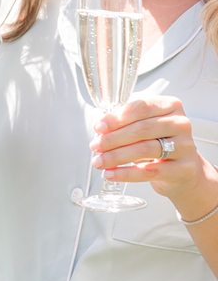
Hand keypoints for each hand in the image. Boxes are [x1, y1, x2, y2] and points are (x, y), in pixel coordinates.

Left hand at [94, 95, 217, 213]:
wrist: (183, 170)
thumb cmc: (158, 143)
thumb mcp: (144, 127)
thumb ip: (125, 123)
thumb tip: (100, 130)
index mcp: (169, 106)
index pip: (141, 107)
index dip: (117, 118)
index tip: (98, 127)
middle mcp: (180, 124)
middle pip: (142, 129)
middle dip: (113, 139)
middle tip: (95, 146)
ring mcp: (185, 146)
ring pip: (145, 149)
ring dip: (116, 156)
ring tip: (99, 162)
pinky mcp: (184, 168)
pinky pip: (150, 171)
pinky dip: (126, 173)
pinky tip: (111, 174)